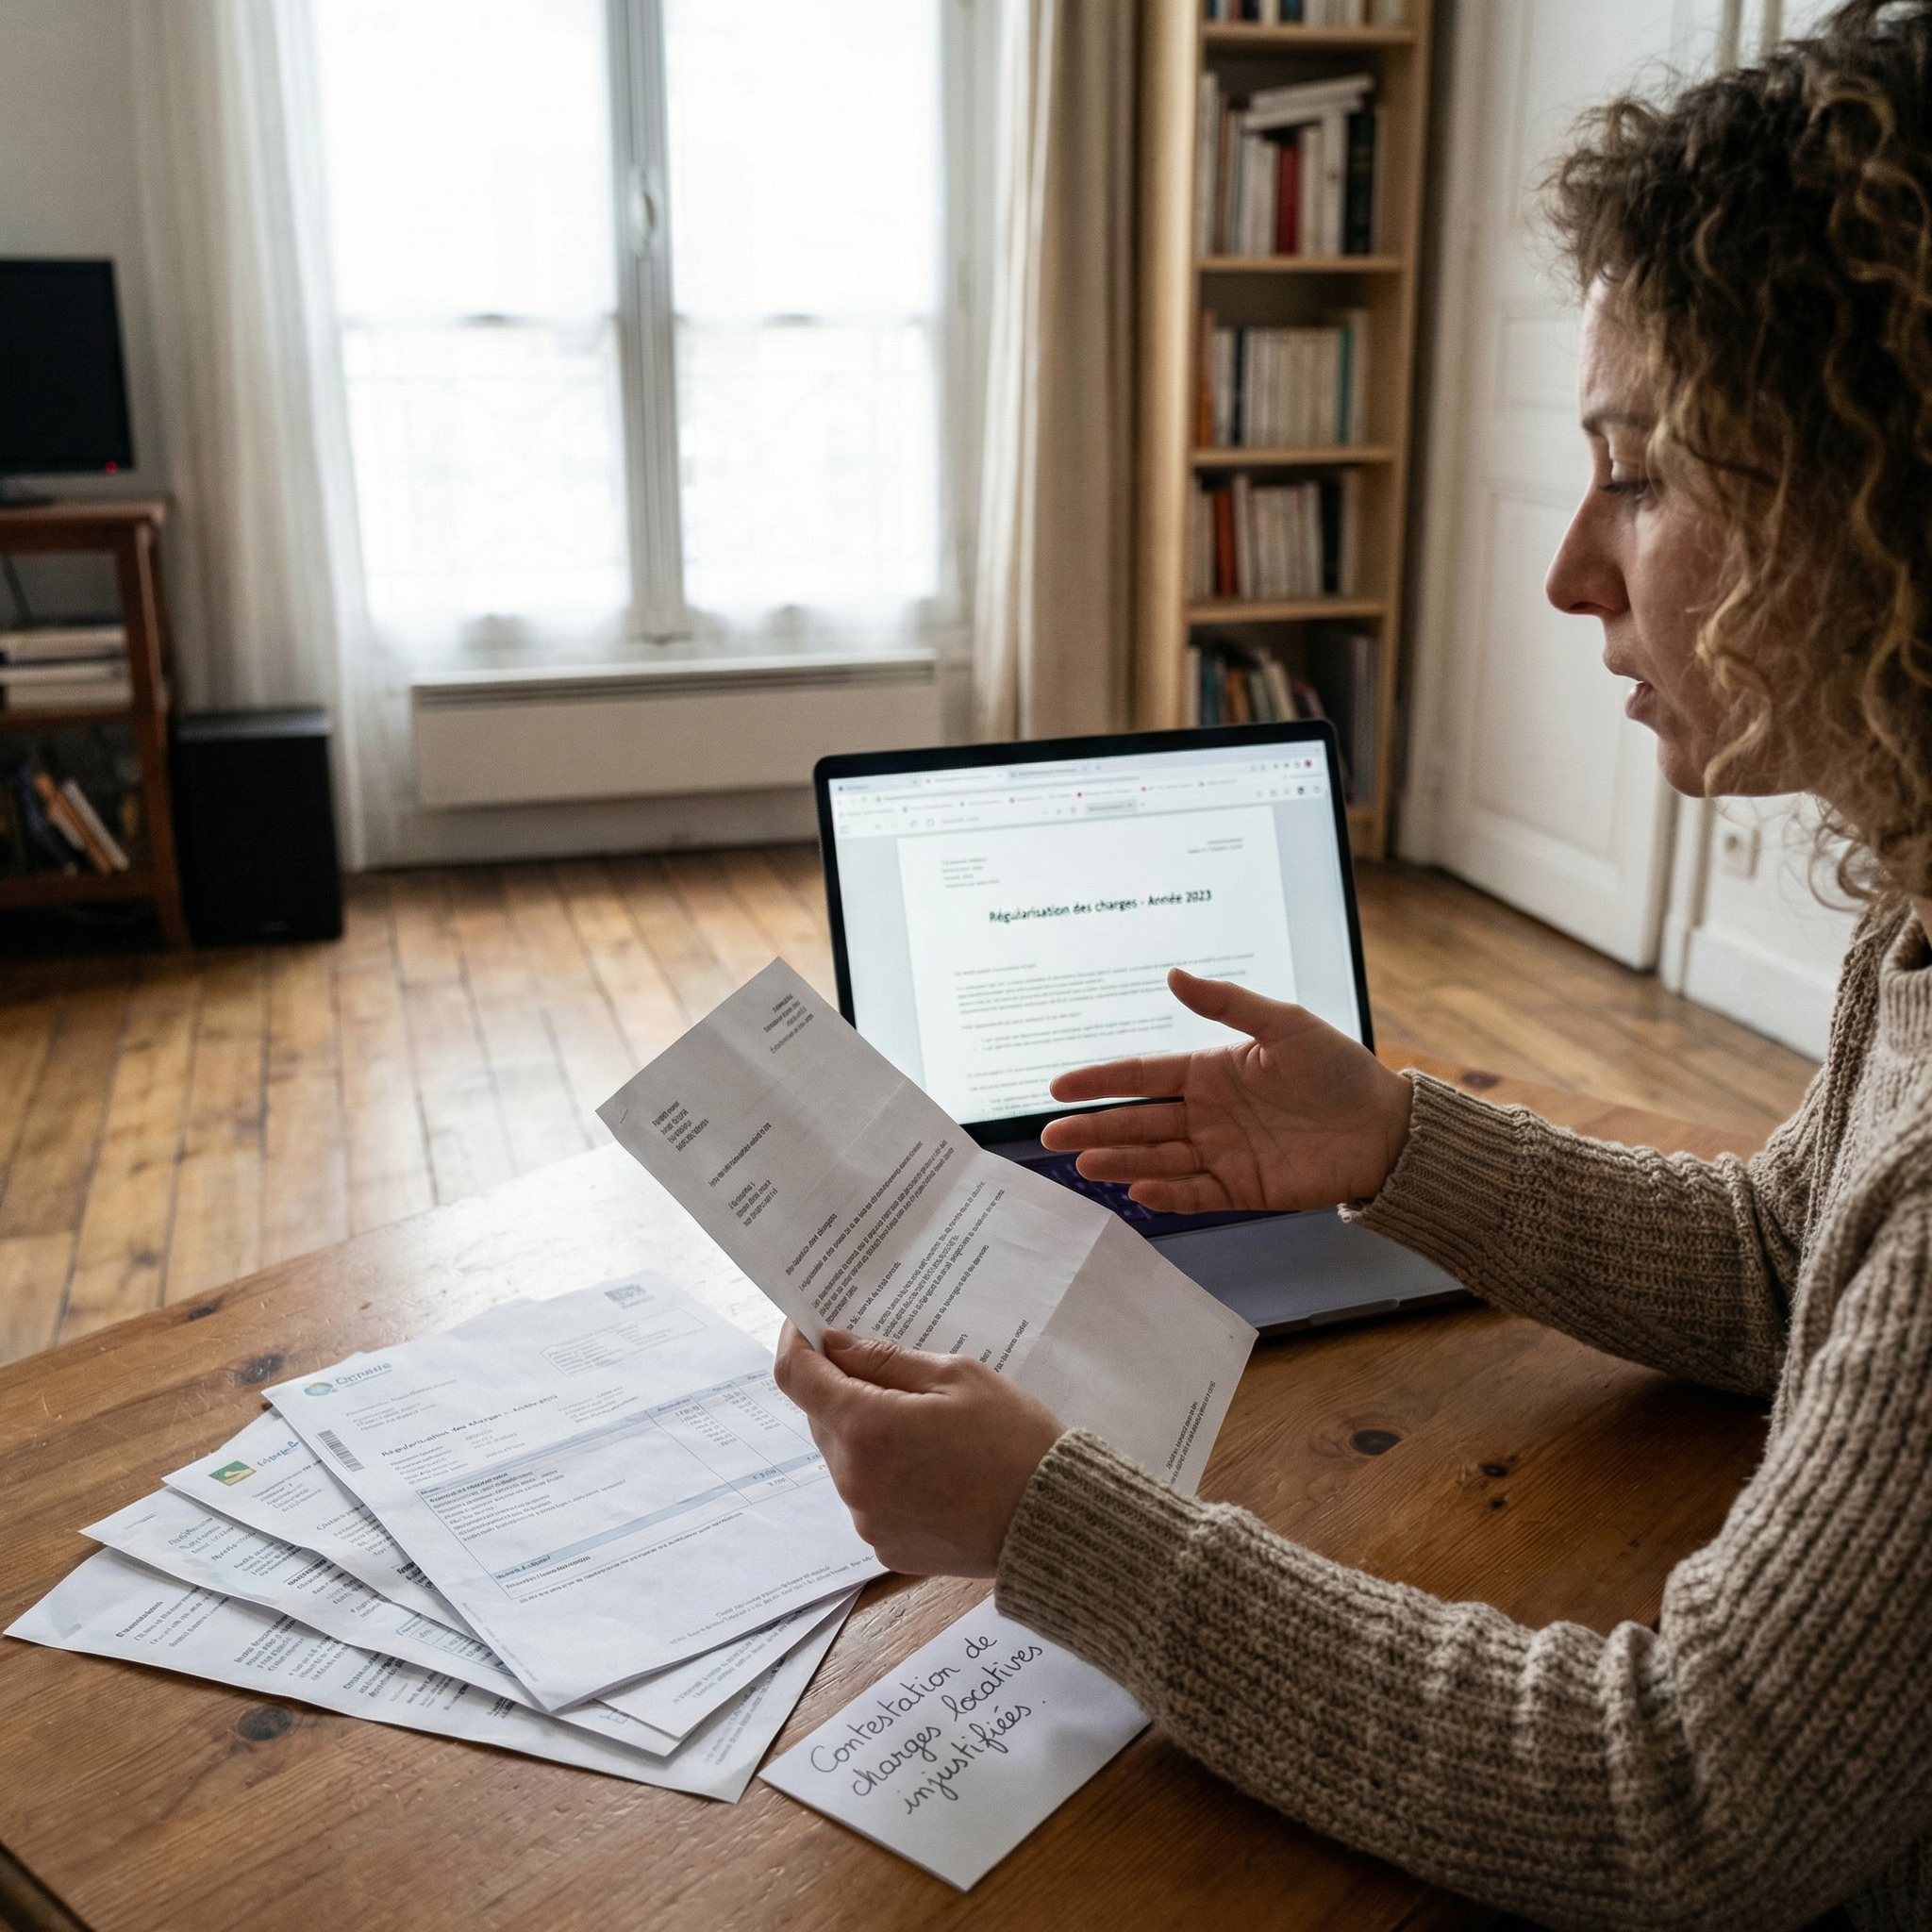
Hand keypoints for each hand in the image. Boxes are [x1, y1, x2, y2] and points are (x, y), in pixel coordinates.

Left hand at [772, 1324, 1063, 1576]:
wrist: (1052, 1522)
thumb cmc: (1012, 1439)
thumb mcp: (955, 1376)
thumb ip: (884, 1359)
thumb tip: (833, 1343)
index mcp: (867, 1429)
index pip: (796, 1377)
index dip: (796, 1344)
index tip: (807, 1325)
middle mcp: (854, 1480)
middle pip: (821, 1418)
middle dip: (842, 1389)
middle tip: (890, 1373)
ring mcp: (867, 1520)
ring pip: (843, 1458)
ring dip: (865, 1434)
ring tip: (925, 1428)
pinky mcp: (885, 1547)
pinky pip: (866, 1497)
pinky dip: (884, 1474)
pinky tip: (931, 1468)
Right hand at [1039, 967, 1412, 1213]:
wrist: (1386, 1128)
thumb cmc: (1339, 1070)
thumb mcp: (1285, 1025)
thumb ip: (1228, 1004)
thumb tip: (1173, 975)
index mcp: (1210, 1072)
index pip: (1142, 1076)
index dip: (1100, 1081)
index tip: (1059, 1088)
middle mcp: (1207, 1114)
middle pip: (1139, 1122)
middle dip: (1095, 1128)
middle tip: (1053, 1135)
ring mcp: (1221, 1153)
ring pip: (1158, 1159)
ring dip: (1121, 1161)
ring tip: (1084, 1164)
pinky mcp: (1243, 1190)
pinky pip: (1196, 1193)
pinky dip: (1168, 1194)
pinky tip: (1138, 1190)